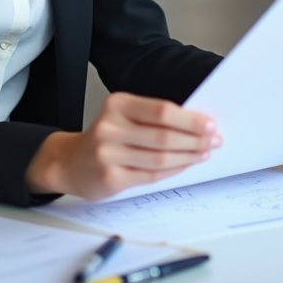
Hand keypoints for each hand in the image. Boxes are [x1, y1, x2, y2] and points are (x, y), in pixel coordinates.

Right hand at [25, 92, 220, 200]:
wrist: (69, 162)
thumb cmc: (104, 137)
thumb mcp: (123, 117)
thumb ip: (153, 118)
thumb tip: (196, 124)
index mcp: (117, 105)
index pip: (162, 111)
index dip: (190, 119)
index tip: (210, 124)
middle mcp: (110, 127)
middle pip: (164, 136)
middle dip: (195, 140)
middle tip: (213, 140)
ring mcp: (109, 154)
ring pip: (160, 158)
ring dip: (188, 156)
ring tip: (203, 153)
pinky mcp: (111, 178)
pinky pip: (151, 175)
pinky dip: (173, 170)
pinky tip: (185, 165)